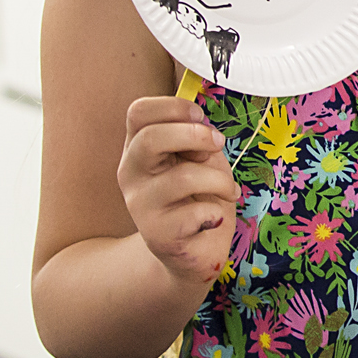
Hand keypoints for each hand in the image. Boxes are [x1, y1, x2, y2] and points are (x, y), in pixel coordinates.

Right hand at [118, 97, 237, 287]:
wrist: (196, 249)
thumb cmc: (200, 196)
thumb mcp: (201, 158)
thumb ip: (197, 139)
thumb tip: (202, 130)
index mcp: (139, 148)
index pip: (138, 112)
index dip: (174, 107)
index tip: (201, 118)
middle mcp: (131, 174)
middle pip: (149, 139)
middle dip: (195, 136)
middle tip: (218, 145)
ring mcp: (140, 205)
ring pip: (183, 178)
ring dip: (218, 179)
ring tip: (226, 190)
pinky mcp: (158, 235)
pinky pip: (197, 213)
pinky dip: (216, 212)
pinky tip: (212, 218)